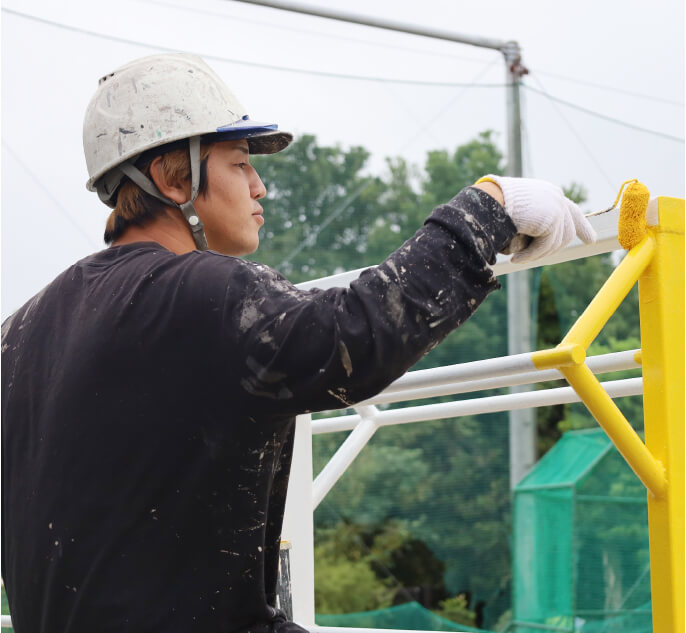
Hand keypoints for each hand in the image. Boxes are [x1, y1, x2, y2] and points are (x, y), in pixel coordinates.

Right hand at [476, 175, 596, 262]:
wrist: (484, 203)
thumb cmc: (491, 209)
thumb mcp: (516, 215)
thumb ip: (531, 225)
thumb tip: (535, 246)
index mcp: (547, 194)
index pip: (571, 211)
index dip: (582, 227)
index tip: (591, 241)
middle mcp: (555, 197)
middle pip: (567, 231)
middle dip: (552, 249)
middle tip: (527, 258)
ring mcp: (555, 206)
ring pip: (558, 241)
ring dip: (537, 253)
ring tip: (517, 257)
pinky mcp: (552, 218)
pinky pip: (546, 245)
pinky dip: (530, 254)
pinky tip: (515, 259)